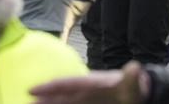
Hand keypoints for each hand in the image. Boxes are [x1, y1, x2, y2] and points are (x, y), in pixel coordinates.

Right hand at [30, 62, 147, 103]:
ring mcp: (84, 102)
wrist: (136, 94)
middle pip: (59, 97)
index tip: (31, 90)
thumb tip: (135, 67)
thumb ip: (131, 79)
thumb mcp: (133, 84)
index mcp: (90, 83)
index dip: (50, 87)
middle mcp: (83, 93)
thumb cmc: (132, 89)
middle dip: (43, 101)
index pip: (67, 84)